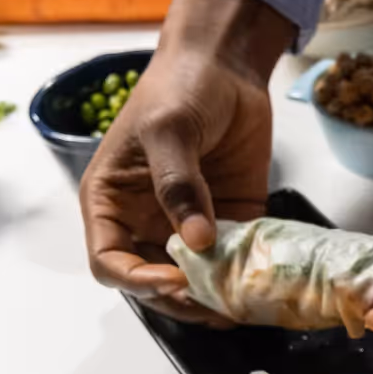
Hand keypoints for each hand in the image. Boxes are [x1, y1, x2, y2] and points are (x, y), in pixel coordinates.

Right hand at [79, 0, 293, 323]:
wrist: (228, 65)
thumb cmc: (181, 88)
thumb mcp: (170, 130)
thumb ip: (178, 184)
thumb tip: (196, 240)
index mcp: (111, 201)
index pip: (110, 261)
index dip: (138, 281)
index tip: (174, 281)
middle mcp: (145, 220)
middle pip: (153, 281)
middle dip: (180, 300)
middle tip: (214, 305)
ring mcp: (188, 224)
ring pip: (194, 279)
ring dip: (213, 297)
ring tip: (240, 307)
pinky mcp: (230, 220)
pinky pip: (233, 260)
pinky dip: (244, 277)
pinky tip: (262, 286)